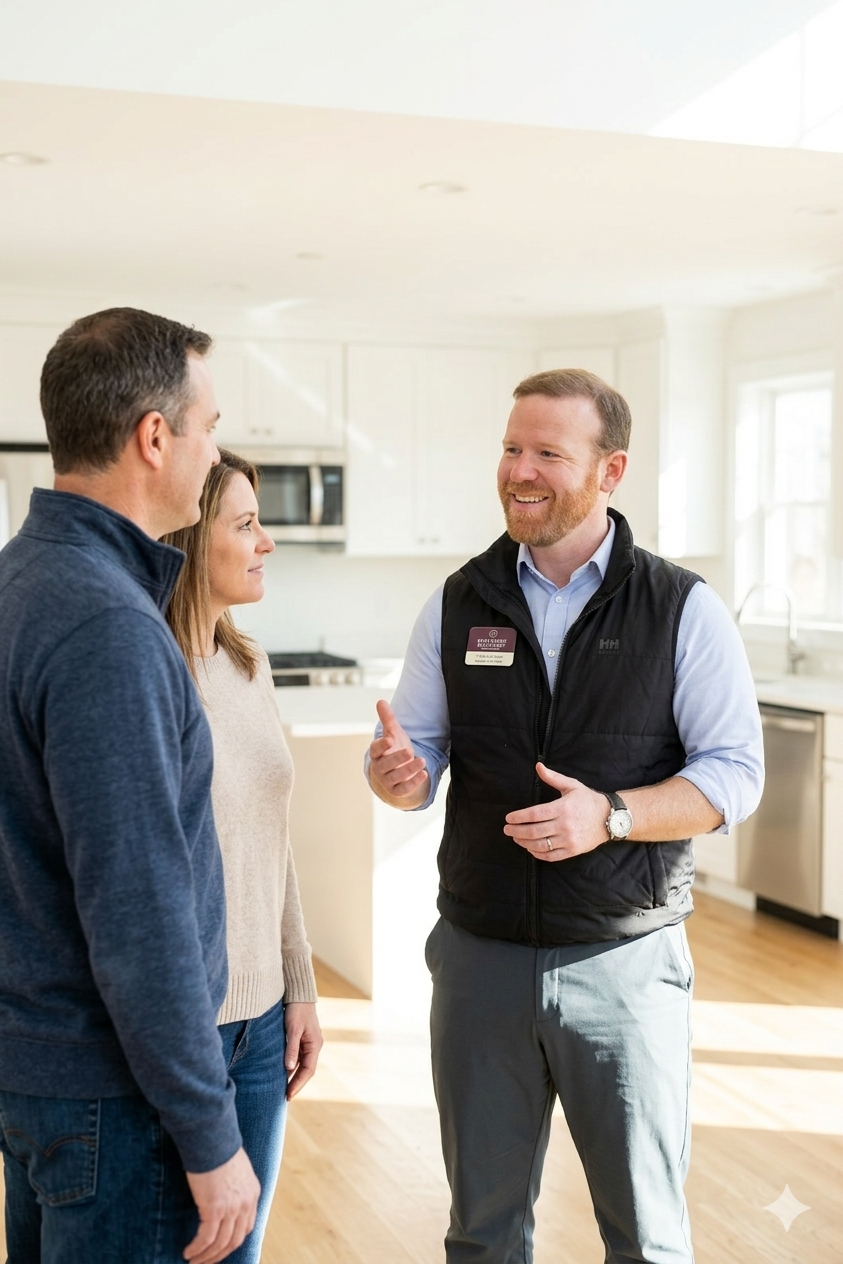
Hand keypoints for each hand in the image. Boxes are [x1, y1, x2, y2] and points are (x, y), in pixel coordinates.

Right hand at [184, 1147, 259, 1263]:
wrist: (211, 1137)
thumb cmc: (218, 1146)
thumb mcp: (235, 1167)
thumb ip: (234, 1183)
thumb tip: (223, 1192)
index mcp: (252, 1192)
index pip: (247, 1226)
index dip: (233, 1241)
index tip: (221, 1248)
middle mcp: (246, 1203)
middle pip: (235, 1240)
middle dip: (220, 1254)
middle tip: (206, 1261)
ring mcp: (232, 1207)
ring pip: (220, 1243)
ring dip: (206, 1256)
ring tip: (194, 1261)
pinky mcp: (215, 1208)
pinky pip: (206, 1238)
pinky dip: (197, 1248)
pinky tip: (188, 1252)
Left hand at [284, 1001, 322, 1098]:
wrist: (299, 994)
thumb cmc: (297, 1010)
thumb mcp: (293, 1029)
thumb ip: (291, 1048)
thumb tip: (289, 1069)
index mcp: (315, 1045)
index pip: (308, 1070)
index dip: (298, 1084)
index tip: (288, 1095)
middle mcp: (314, 1046)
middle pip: (306, 1070)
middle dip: (296, 1084)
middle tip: (285, 1097)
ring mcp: (308, 1043)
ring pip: (301, 1065)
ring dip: (293, 1077)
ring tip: (282, 1089)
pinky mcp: (302, 1040)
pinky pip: (297, 1058)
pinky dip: (291, 1067)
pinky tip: (282, 1073)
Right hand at [368, 699, 429, 805]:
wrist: (396, 772)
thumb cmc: (394, 749)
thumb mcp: (393, 734)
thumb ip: (388, 719)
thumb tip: (381, 701)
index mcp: (376, 753)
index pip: (376, 749)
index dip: (382, 745)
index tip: (390, 740)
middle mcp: (379, 768)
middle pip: (386, 764)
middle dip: (397, 759)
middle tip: (409, 752)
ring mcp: (387, 780)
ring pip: (397, 777)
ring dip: (409, 770)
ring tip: (422, 760)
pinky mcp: (397, 790)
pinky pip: (404, 788)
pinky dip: (414, 783)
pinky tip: (424, 774)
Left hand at [503, 763, 608, 861]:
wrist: (610, 818)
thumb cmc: (588, 800)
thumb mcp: (571, 785)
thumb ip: (552, 777)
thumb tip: (538, 766)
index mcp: (563, 808)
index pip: (535, 815)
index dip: (519, 817)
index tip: (508, 818)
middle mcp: (565, 825)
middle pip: (534, 831)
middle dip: (516, 831)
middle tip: (506, 830)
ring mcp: (569, 840)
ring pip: (540, 845)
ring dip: (524, 843)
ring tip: (515, 838)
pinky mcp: (572, 850)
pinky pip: (551, 856)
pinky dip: (537, 853)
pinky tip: (530, 848)